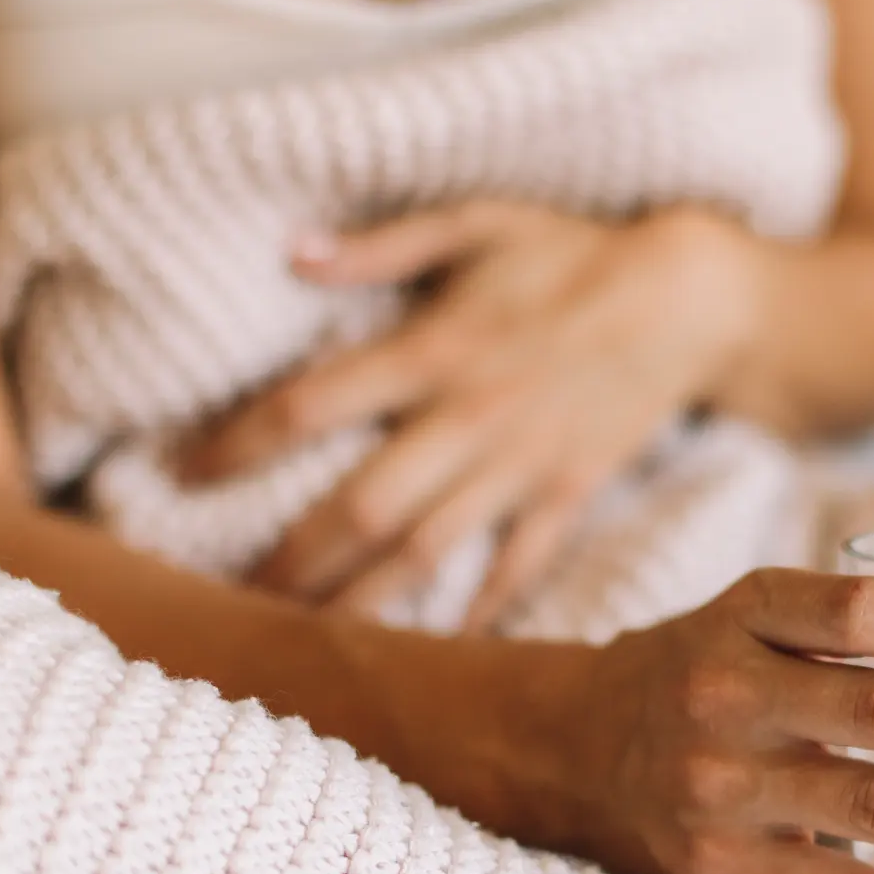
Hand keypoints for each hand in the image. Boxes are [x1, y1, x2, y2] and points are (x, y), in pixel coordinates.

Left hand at [181, 200, 751, 627]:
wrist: (691, 296)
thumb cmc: (573, 251)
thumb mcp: (477, 221)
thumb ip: (381, 244)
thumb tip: (292, 251)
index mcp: (433, 350)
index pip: (310, 406)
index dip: (238, 445)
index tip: (182, 473)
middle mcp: (468, 418)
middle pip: (359, 506)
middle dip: (291, 559)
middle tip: (231, 600)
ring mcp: (519, 466)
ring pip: (424, 552)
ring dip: (361, 603)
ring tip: (307, 643)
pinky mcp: (566, 494)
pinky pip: (513, 567)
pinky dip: (474, 613)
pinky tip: (435, 651)